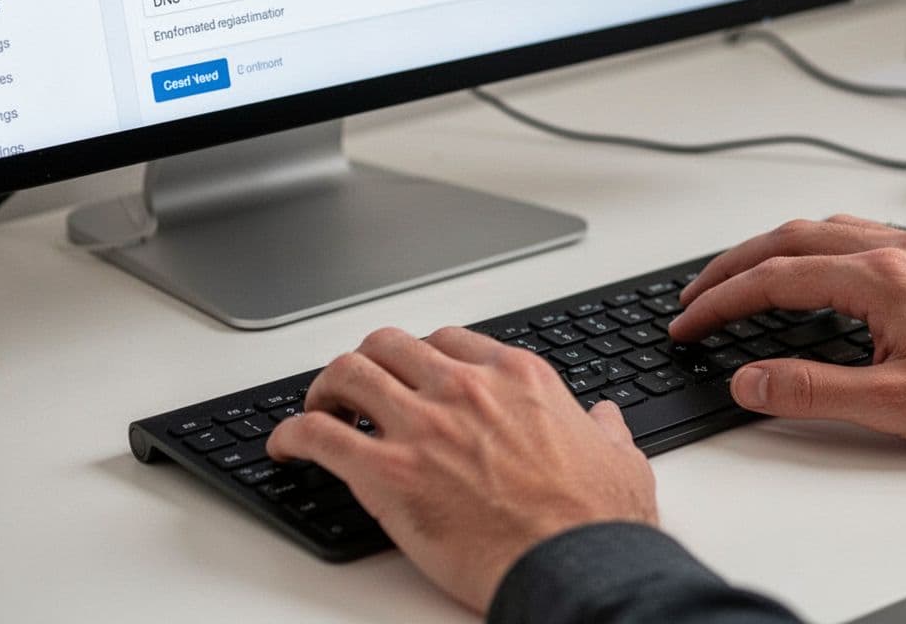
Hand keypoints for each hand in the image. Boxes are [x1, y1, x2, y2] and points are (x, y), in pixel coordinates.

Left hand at [267, 327, 656, 612]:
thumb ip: (605, 429)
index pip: (449, 342)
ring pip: (347, 373)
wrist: (575, 564)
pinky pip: (317, 435)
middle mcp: (464, 388)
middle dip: (370, 363)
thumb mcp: (620, 458)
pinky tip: (285, 447)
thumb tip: (605, 418)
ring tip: (319, 408)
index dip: (422, 358)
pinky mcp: (387, 472)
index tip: (413, 375)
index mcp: (516, 377)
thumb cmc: (596, 519)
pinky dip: (290, 434)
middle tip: (360, 389)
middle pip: (391, 345)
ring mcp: (422, 425)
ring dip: (325, 387)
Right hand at [670, 216, 905, 462]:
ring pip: (827, 227)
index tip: (690, 319)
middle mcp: (900, 249)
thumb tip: (748, 381)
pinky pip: (863, 232)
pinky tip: (820, 268)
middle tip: (698, 293)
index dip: (722, 300)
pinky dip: (818, 244)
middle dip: (734, 264)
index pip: (775, 278)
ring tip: (745, 275)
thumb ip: (810, 392)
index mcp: (882, 278)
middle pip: (791, 237)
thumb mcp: (896, 406)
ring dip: (774, 248)